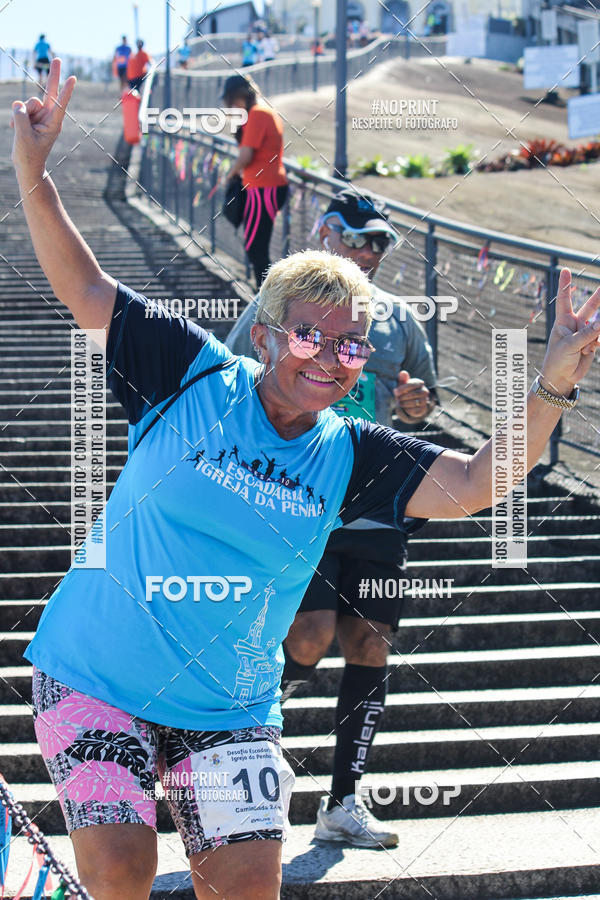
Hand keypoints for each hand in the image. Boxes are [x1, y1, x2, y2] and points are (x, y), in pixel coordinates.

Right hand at [11, 58, 75, 177]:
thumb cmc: (29, 156)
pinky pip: (19, 108)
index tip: (73, 79)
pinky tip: (15, 129)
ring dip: (20, 113)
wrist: (27, 166)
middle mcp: (48, 117)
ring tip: (21, 129)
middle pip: (50, 92)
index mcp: (53, 124)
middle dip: (53, 76)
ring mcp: (39, 116)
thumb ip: (20, 117)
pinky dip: (15, 117)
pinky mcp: (30, 116)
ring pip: (28, 102)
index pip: (60, 104)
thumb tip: (18, 103)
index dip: (65, 91)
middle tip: (58, 58)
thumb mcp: (23, 136)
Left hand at [393, 370, 430, 418]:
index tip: (395, 392)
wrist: (409, 404)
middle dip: (403, 397)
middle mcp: (424, 391)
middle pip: (413, 394)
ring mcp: (425, 400)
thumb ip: (402, 379)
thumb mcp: (402, 385)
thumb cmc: (405, 391)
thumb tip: (403, 372)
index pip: (411, 385)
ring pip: (414, 402)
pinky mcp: (423, 409)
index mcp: (419, 383)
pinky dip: (407, 409)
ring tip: (400, 403)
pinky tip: (404, 407)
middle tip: (397, 398)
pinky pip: (414, 410)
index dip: (402, 389)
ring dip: (404, 403)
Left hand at [540, 268, 599, 395]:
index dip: (565, 285)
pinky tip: (590, 350)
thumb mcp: (569, 346)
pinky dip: (597, 343)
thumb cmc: (558, 360)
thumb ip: (586, 334)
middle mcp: (574, 324)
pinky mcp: (592, 342)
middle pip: (590, 306)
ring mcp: (584, 332)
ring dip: (596, 334)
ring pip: (599, 324)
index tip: (565, 269)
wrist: (562, 378)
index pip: (564, 300)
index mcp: (563, 321)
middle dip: (599, 297)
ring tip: (589, 345)